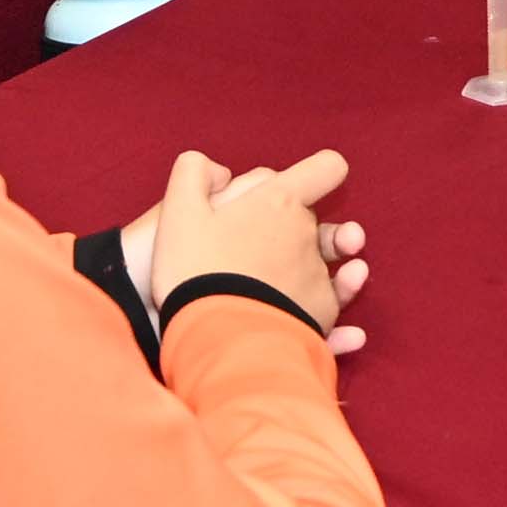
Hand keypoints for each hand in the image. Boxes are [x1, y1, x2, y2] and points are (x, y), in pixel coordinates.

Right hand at [150, 147, 366, 335]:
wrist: (214, 338)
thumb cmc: (194, 271)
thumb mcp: (177, 213)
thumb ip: (192, 175)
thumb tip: (214, 169)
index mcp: (281, 201)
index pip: (326, 168)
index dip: (316, 175)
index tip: (296, 191)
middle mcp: (308, 235)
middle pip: (320, 223)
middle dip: (298, 232)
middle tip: (262, 250)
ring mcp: (319, 277)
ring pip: (328, 266)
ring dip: (315, 271)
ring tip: (278, 285)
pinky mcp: (321, 316)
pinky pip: (327, 305)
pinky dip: (315, 307)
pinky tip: (290, 316)